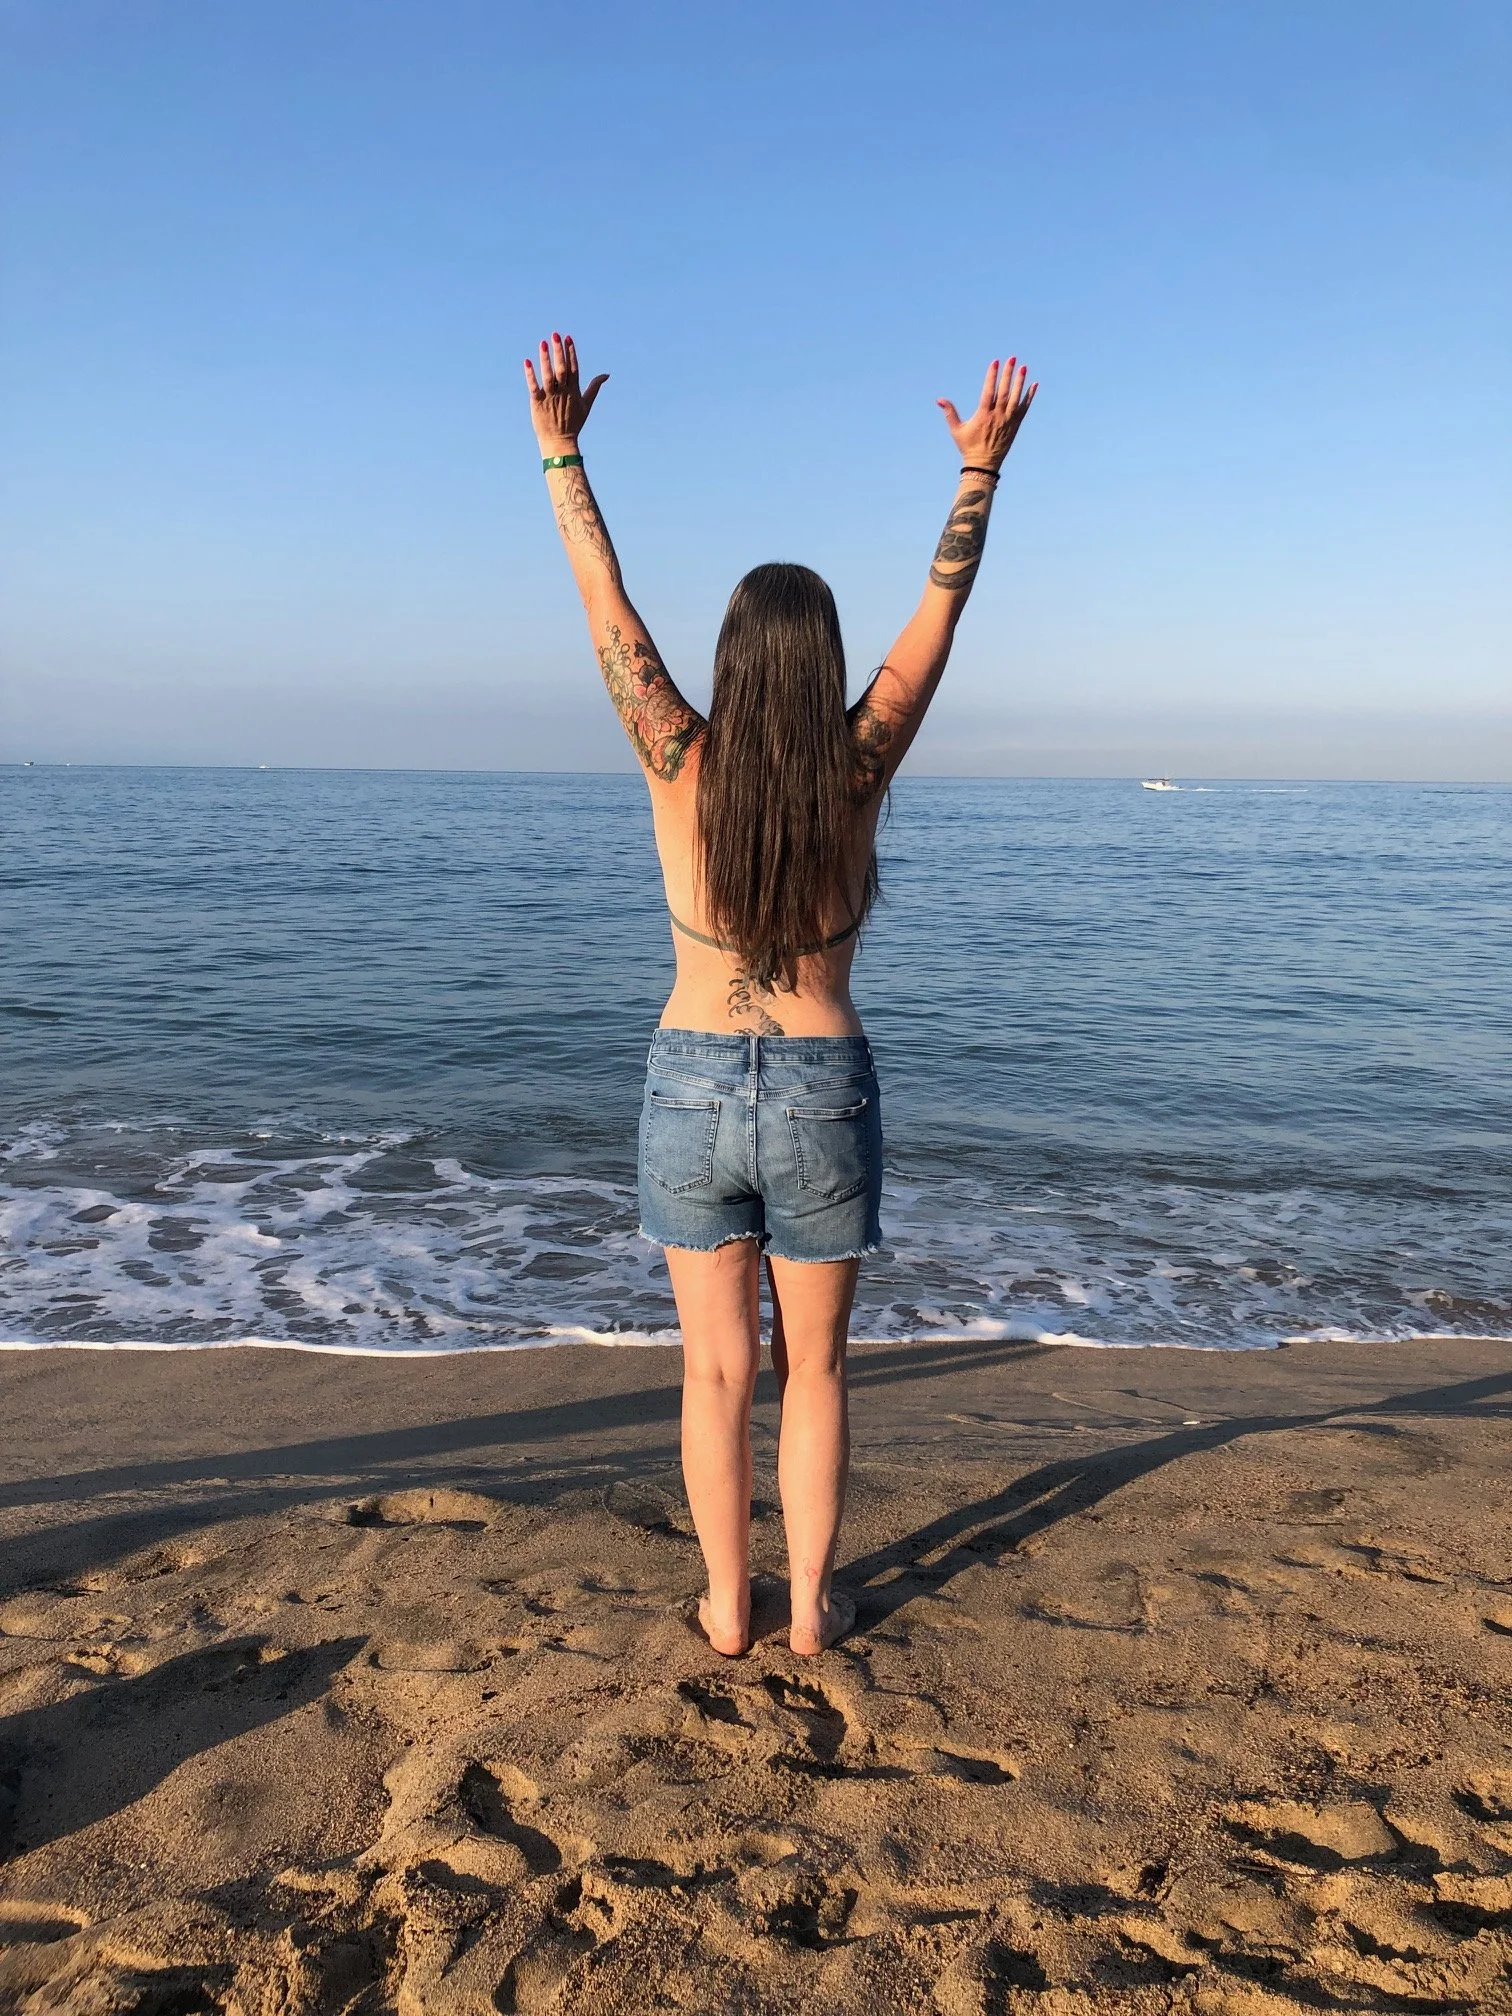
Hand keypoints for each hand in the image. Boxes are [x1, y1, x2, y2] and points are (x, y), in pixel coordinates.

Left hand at [523, 333, 607, 453]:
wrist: (560, 441)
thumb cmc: (573, 423)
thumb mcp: (586, 404)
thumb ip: (595, 387)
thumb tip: (606, 375)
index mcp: (574, 390)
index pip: (573, 368)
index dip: (570, 352)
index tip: (567, 338)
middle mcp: (563, 392)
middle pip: (561, 369)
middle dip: (559, 351)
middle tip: (555, 335)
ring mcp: (550, 397)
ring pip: (548, 376)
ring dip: (545, 359)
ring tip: (542, 343)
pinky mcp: (538, 403)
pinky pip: (534, 387)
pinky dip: (530, 375)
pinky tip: (527, 361)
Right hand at [938, 357, 1036, 470]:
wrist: (984, 465)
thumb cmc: (968, 446)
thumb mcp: (956, 430)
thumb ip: (949, 413)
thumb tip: (939, 400)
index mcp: (983, 416)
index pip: (988, 392)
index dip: (992, 376)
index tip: (995, 362)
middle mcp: (997, 417)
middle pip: (1004, 392)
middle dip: (1008, 374)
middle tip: (1012, 358)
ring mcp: (1008, 421)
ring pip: (1016, 398)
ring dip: (1020, 382)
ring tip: (1023, 367)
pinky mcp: (1015, 425)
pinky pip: (1024, 408)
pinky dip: (1029, 396)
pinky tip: (1034, 384)